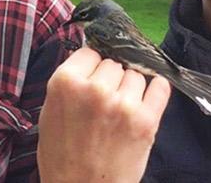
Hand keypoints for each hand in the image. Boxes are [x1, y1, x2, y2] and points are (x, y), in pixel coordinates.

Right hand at [38, 47, 170, 182]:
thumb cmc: (62, 157)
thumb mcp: (49, 112)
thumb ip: (69, 84)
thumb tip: (90, 61)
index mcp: (66, 83)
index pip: (89, 53)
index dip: (90, 67)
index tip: (91, 78)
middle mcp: (95, 89)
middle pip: (113, 64)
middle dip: (110, 79)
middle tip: (104, 101)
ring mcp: (123, 104)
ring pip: (135, 75)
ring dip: (129, 88)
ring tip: (120, 109)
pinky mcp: (146, 121)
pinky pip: (160, 88)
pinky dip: (157, 90)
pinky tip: (149, 96)